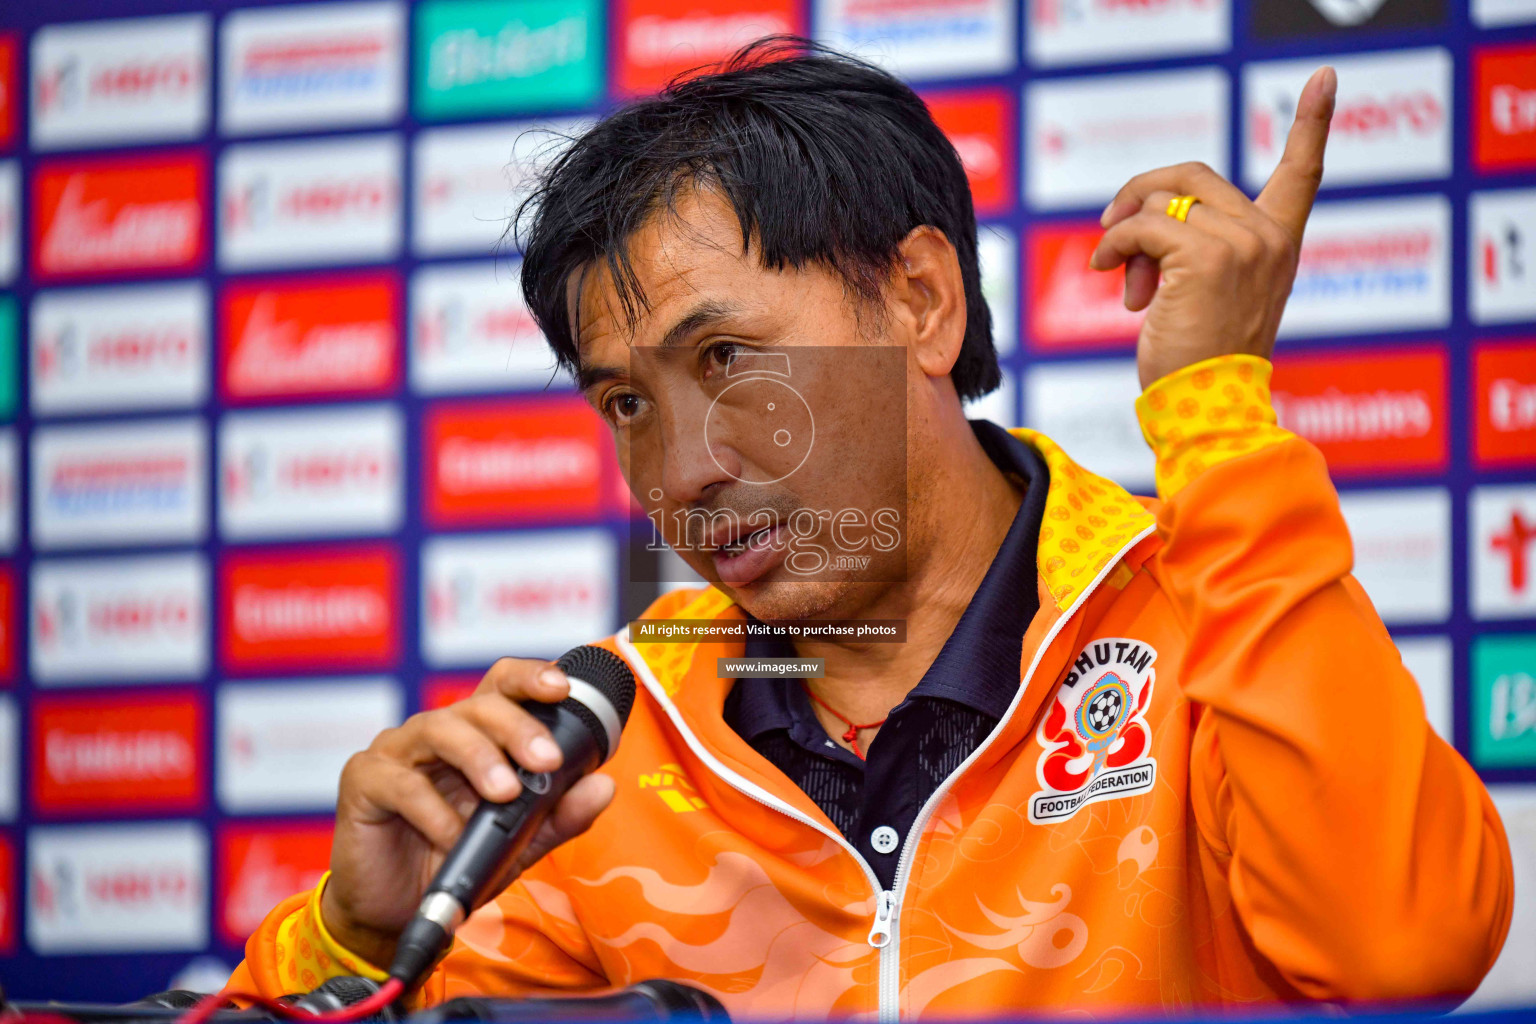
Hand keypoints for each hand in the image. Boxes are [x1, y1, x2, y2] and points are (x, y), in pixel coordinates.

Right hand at [321, 657, 617, 966]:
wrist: (397, 910)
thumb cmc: (457, 859)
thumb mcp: (519, 842)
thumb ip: (560, 814)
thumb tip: (605, 786)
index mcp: (476, 733)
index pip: (503, 685)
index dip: (532, 677)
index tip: (562, 688)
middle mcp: (437, 730)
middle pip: (478, 705)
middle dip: (517, 727)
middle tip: (546, 759)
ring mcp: (397, 750)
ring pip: (440, 730)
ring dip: (479, 758)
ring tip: (505, 793)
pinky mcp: (364, 780)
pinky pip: (403, 784)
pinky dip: (434, 811)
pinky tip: (454, 836)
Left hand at [1090, 66, 1337, 389]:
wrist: (1207, 408)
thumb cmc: (1201, 361)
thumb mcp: (1211, 294)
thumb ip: (1199, 247)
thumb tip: (1142, 222)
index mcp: (1280, 243)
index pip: (1304, 172)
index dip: (1314, 121)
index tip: (1326, 77)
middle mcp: (1268, 237)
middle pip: (1193, 176)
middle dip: (1143, 195)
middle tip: (1114, 231)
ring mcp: (1241, 244)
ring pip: (1161, 203)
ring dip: (1126, 235)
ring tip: (1127, 283)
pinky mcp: (1205, 258)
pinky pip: (1142, 227)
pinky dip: (1115, 244)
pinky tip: (1110, 271)